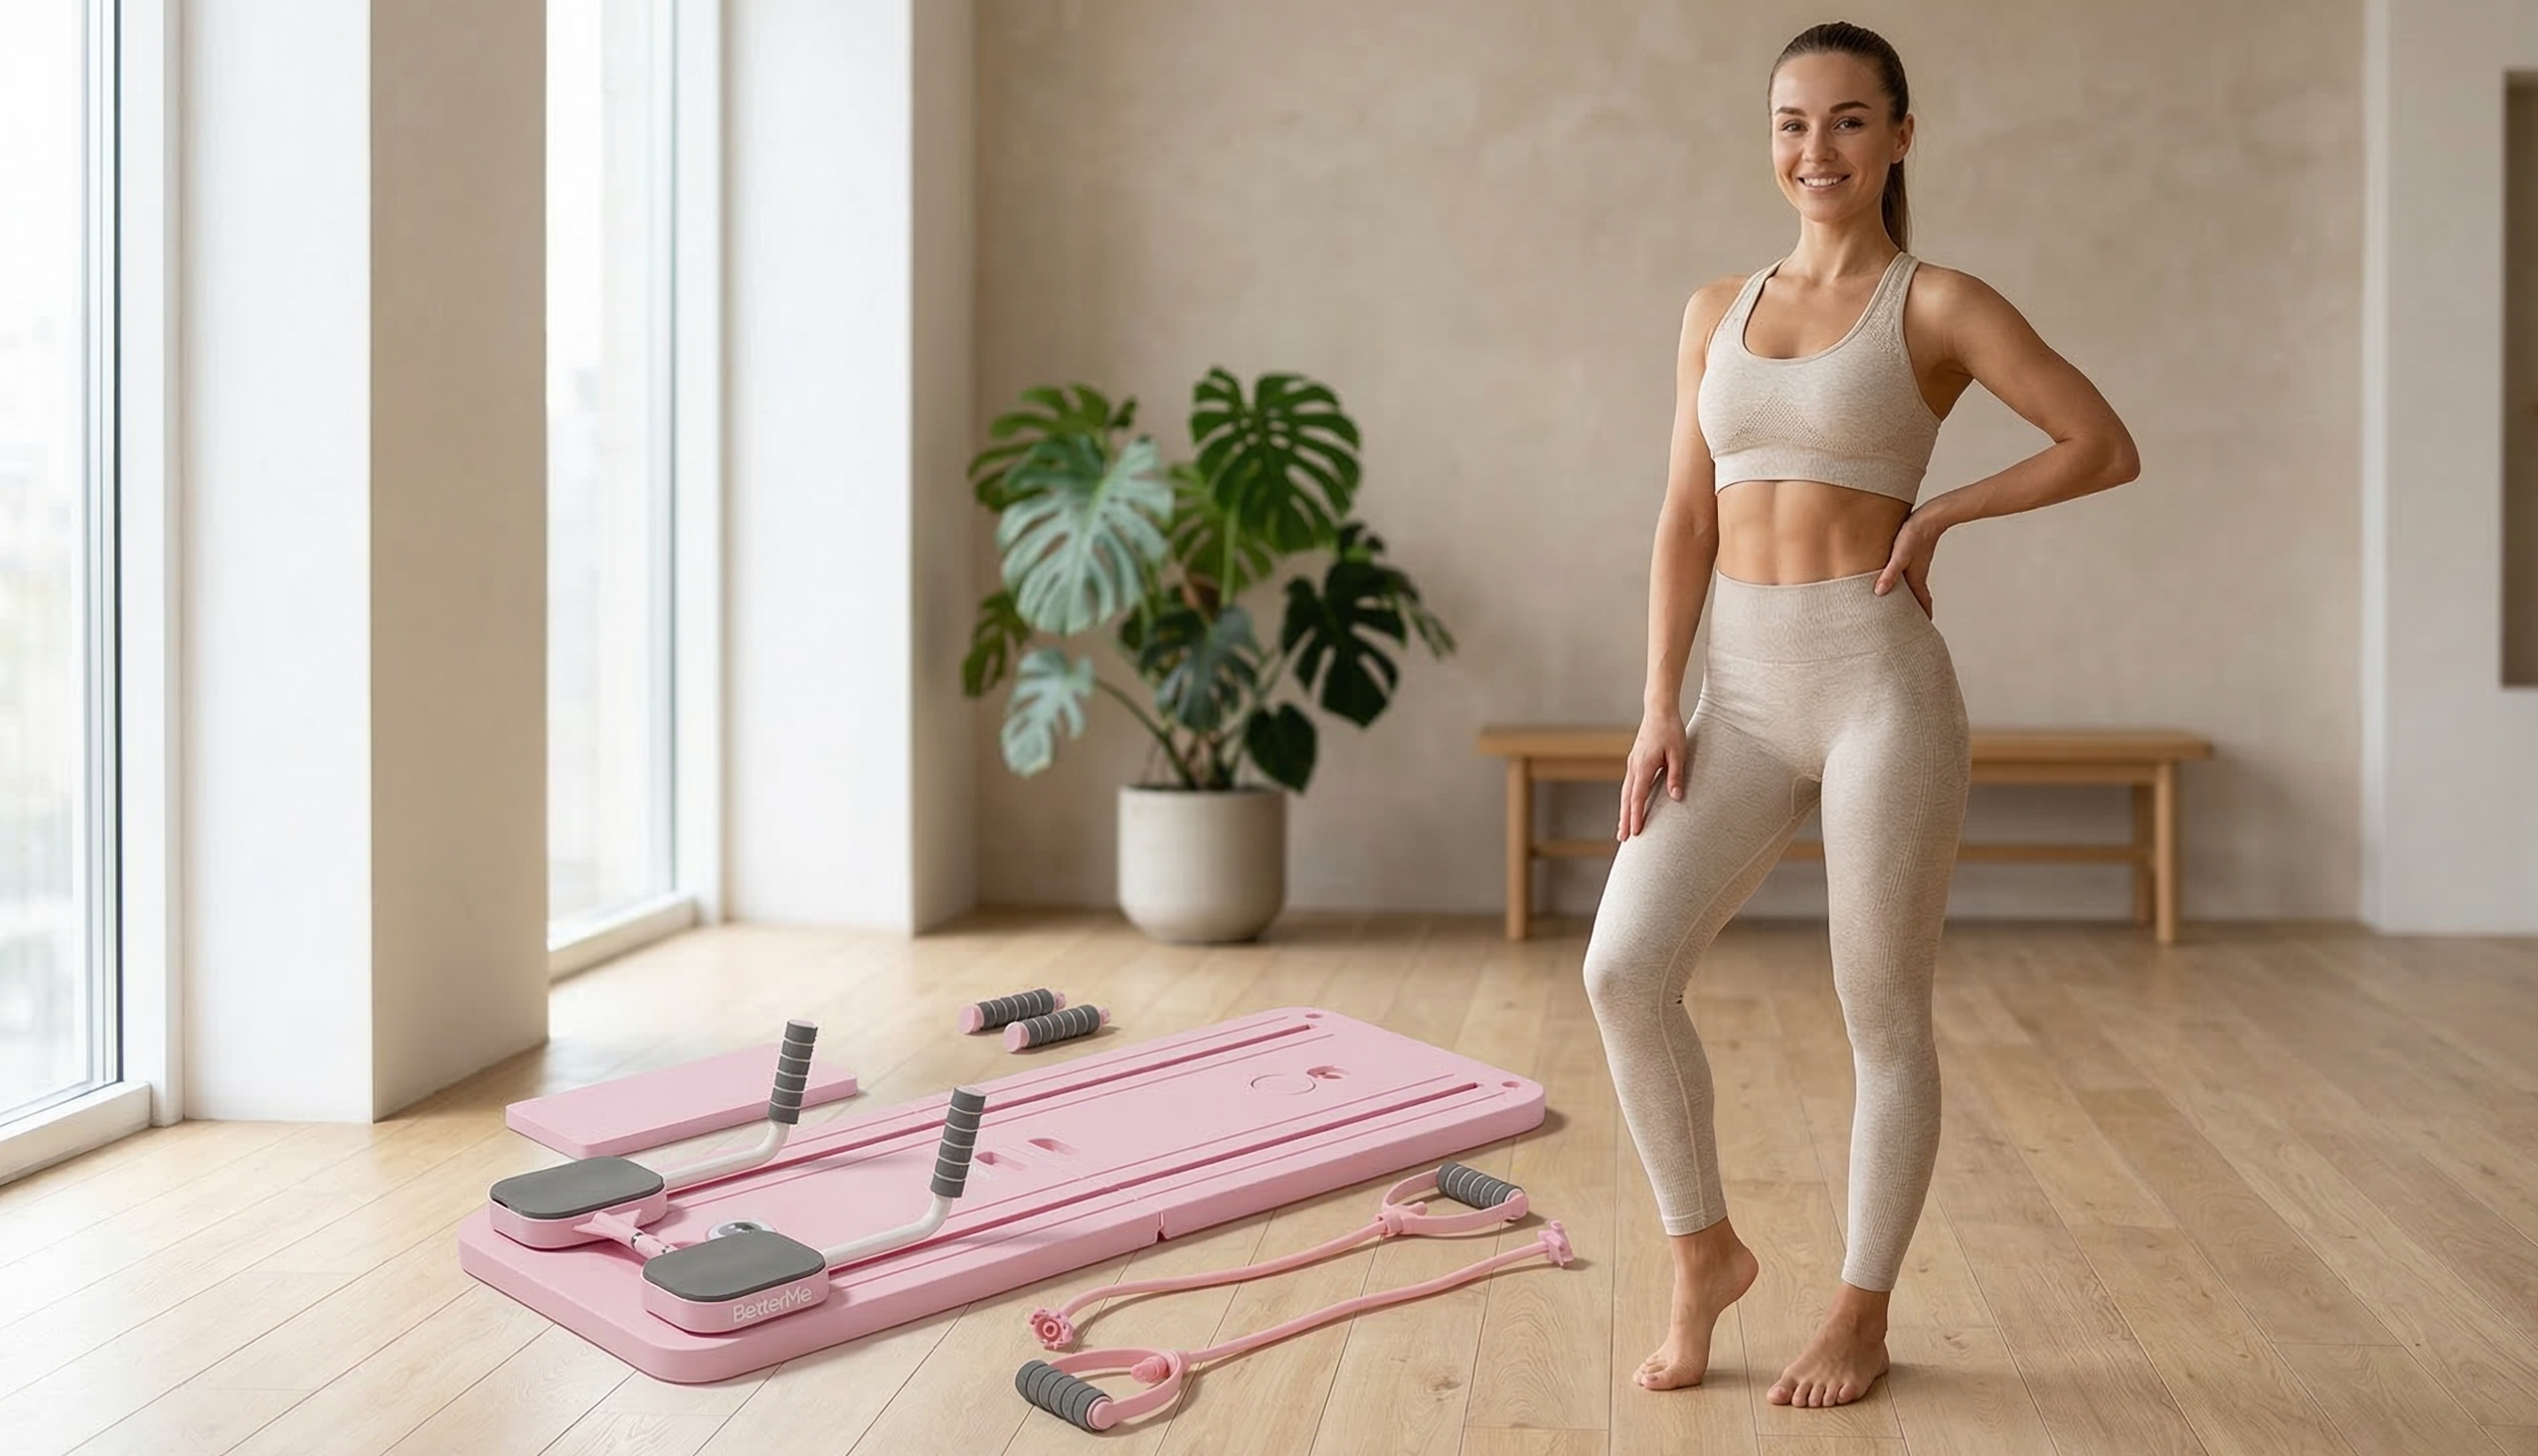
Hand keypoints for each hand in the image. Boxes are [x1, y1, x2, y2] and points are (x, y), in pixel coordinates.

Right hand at [1617, 709, 1688, 840]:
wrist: (1659, 709)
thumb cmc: (1671, 729)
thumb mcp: (1679, 753)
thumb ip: (1676, 776)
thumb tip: (1676, 798)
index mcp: (1644, 766)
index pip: (1637, 797)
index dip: (1636, 816)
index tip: (1635, 832)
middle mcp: (1634, 767)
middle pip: (1626, 798)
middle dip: (1624, 819)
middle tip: (1622, 838)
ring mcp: (1633, 763)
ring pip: (1625, 792)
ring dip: (1624, 811)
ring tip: (1623, 827)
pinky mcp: (1635, 760)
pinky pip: (1628, 784)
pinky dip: (1626, 798)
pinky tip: (1629, 805)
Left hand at [1873, 511, 1942, 617]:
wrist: (1930, 516)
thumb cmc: (1914, 535)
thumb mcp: (1900, 556)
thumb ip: (1890, 574)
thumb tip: (1879, 592)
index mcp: (1916, 580)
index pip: (1923, 605)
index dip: (1923, 618)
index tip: (1922, 631)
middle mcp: (1918, 575)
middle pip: (1917, 599)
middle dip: (1914, 612)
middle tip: (1909, 625)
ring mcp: (1916, 566)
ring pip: (1913, 588)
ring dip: (1909, 598)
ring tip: (1900, 607)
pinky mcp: (1913, 556)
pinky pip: (1909, 575)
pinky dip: (1905, 584)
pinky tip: (1897, 580)